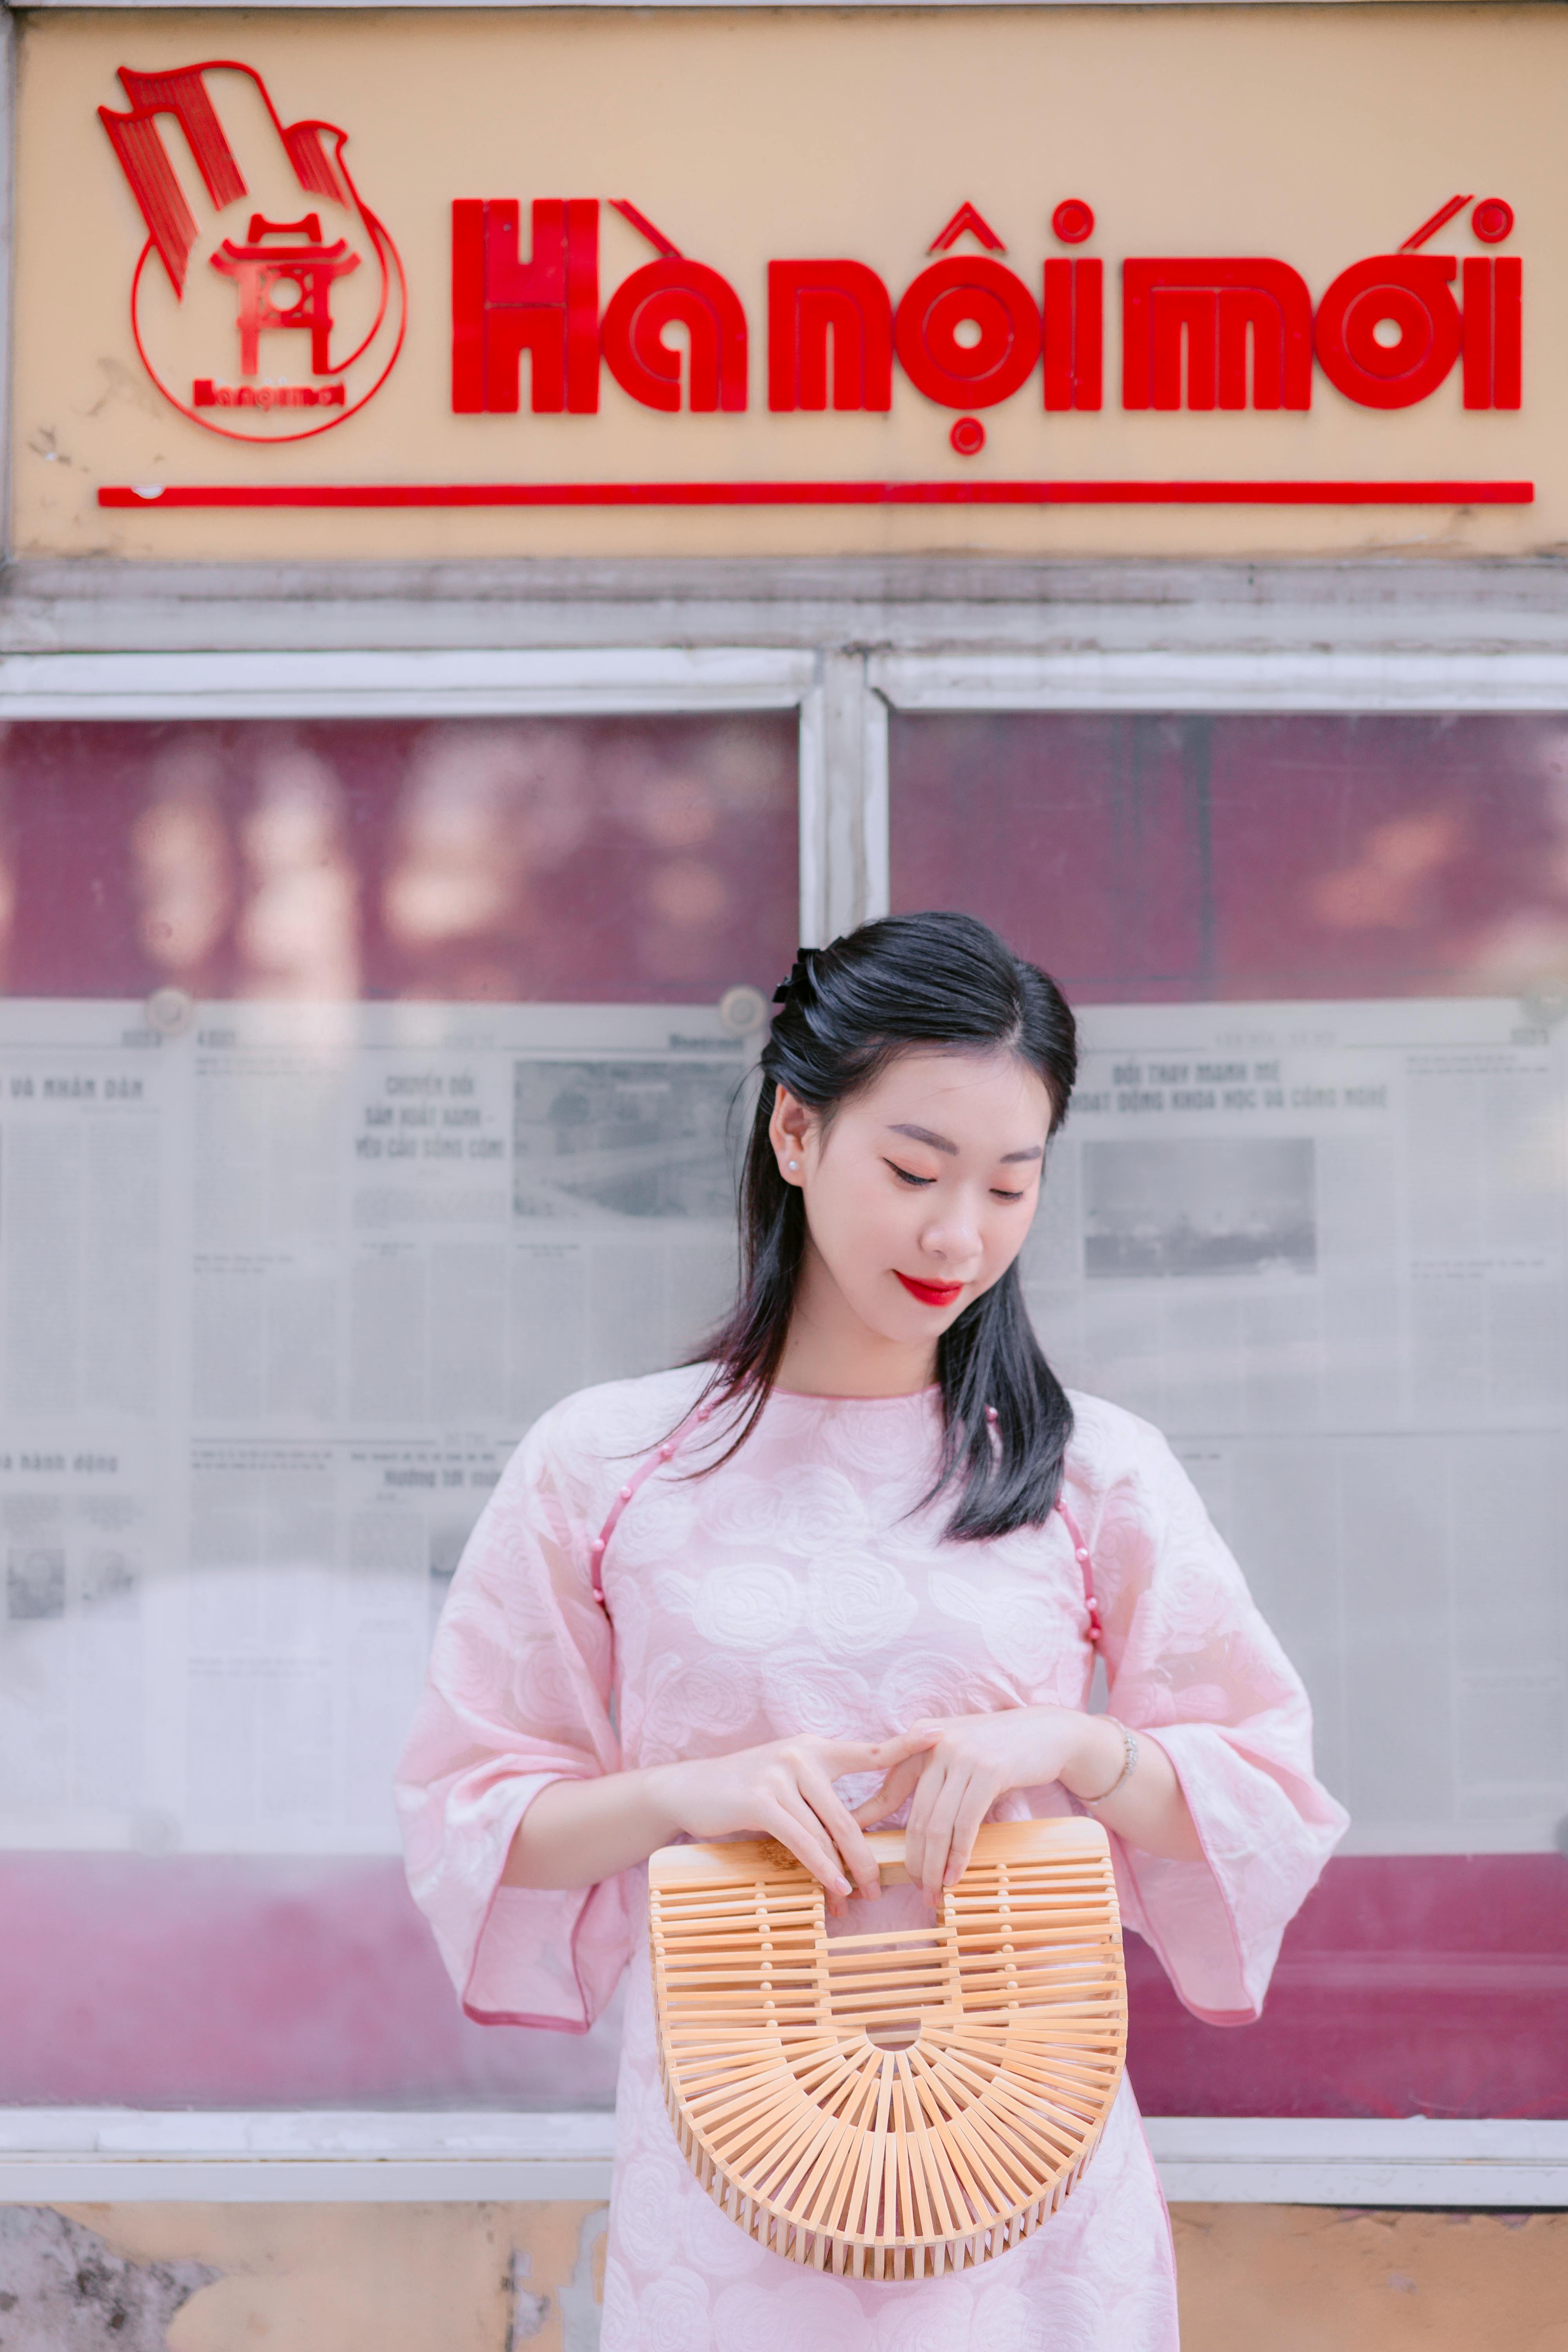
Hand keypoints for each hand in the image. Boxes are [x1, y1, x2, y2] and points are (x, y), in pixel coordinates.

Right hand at [655, 1730, 937, 1915]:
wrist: (691, 1788)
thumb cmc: (745, 1790)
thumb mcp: (787, 1780)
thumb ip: (820, 1796)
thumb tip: (854, 1839)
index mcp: (816, 1748)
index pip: (869, 1751)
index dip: (906, 1746)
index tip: (940, 1736)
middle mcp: (802, 1754)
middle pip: (851, 1815)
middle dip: (868, 1857)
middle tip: (881, 1888)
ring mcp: (780, 1774)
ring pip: (827, 1832)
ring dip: (844, 1872)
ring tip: (854, 1898)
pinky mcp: (761, 1799)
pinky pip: (802, 1840)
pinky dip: (821, 1867)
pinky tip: (833, 1886)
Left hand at [852, 1705, 1117, 1904]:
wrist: (1047, 1731)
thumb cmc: (1000, 1749)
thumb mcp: (958, 1755)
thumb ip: (932, 1779)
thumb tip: (906, 1824)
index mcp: (921, 1740)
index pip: (889, 1789)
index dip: (870, 1821)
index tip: (854, 1850)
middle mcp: (935, 1744)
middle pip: (915, 1815)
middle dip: (912, 1858)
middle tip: (915, 1889)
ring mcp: (961, 1756)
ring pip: (937, 1824)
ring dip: (933, 1864)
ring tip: (933, 1891)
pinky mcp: (988, 1771)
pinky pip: (965, 1823)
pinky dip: (958, 1855)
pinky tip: (954, 1876)